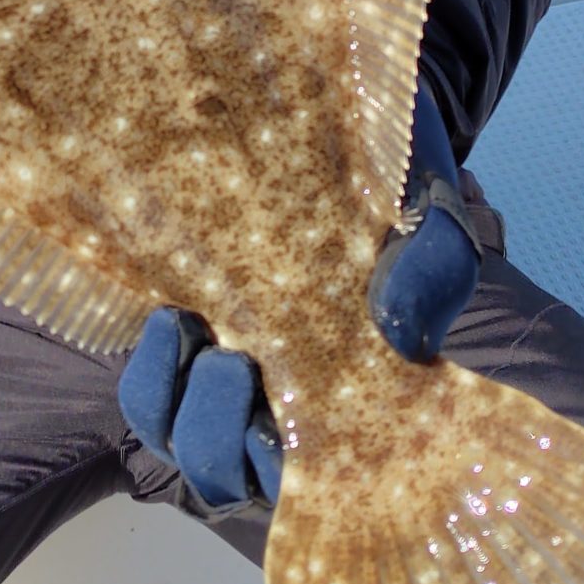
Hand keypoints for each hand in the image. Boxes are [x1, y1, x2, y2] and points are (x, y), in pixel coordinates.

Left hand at [118, 88, 483, 509]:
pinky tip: (175, 322)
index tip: (321, 418)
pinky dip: (155, 378)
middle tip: (247, 367)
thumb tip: (403, 335)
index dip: (328, 474)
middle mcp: (290, 394)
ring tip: (214, 347)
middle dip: (241, 446)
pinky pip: (148, 401)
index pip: (345, 470)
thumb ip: (436, 257)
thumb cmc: (382, 161)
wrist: (320, 101)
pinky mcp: (172, 342)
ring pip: (194, 454)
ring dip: (198, 419)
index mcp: (365, 377)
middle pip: (250, 481)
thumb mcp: (425, 194)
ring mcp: (228, 374)